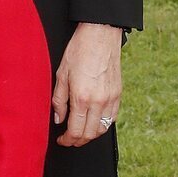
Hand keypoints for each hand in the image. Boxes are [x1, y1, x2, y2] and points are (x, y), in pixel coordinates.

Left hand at [52, 22, 122, 146]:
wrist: (100, 35)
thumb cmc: (79, 51)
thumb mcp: (61, 75)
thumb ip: (59, 100)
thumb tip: (59, 119)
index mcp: (82, 98)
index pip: (76, 131)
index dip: (67, 140)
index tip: (62, 140)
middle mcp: (99, 101)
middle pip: (90, 134)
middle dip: (78, 141)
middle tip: (69, 140)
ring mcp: (111, 98)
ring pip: (102, 129)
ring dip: (90, 135)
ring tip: (80, 133)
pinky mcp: (118, 94)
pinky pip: (112, 118)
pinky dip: (102, 125)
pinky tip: (94, 122)